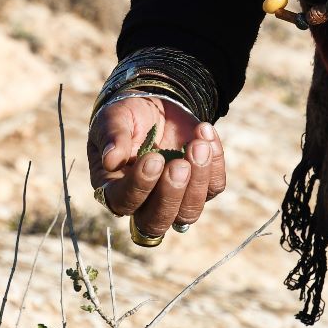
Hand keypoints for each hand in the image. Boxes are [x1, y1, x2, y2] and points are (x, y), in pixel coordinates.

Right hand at [86, 95, 225, 236]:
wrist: (155, 105)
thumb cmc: (127, 117)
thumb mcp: (114, 119)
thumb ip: (112, 137)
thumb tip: (111, 160)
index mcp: (115, 189)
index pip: (125, 202)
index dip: (140, 186)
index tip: (153, 158)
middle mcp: (145, 202)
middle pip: (157, 221)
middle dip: (171, 194)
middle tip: (180, 164)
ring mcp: (176, 197)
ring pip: (189, 212)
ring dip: (198, 181)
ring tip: (199, 146)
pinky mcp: (200, 185)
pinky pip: (214, 187)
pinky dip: (216, 163)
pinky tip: (206, 135)